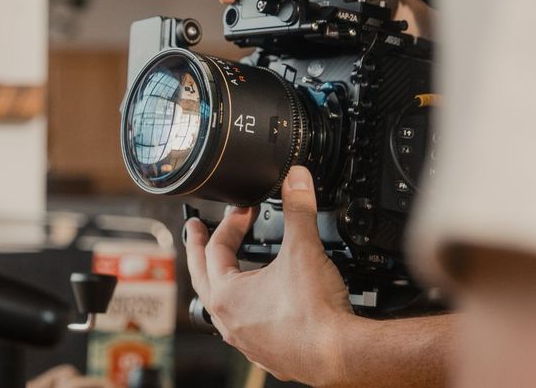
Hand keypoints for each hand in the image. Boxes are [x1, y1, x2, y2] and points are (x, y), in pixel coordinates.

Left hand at [184, 166, 363, 385]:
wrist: (340, 355)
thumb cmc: (315, 312)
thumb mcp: (303, 249)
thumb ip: (298, 209)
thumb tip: (297, 179)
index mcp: (226, 294)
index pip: (216, 249)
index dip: (230, 223)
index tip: (244, 210)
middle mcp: (229, 321)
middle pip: (202, 279)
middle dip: (198, 250)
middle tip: (195, 231)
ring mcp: (245, 342)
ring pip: (220, 309)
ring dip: (219, 284)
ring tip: (222, 271)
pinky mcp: (267, 355)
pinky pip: (244, 330)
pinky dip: (245, 313)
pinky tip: (256, 309)